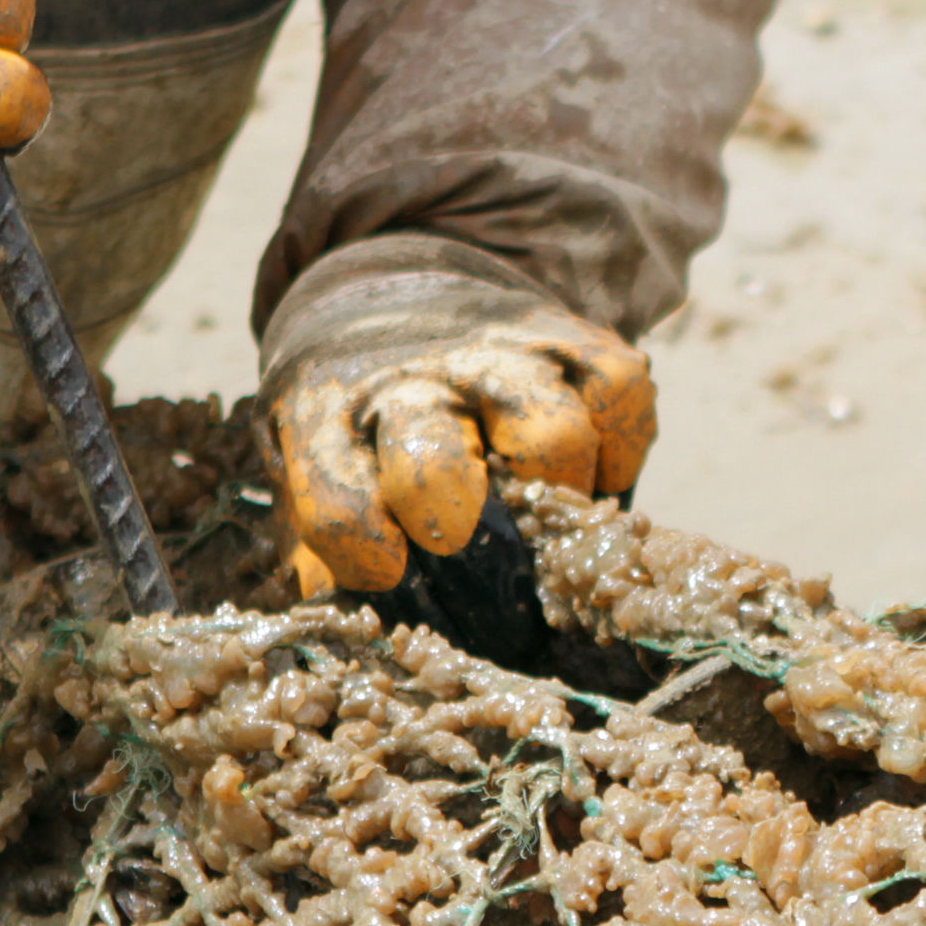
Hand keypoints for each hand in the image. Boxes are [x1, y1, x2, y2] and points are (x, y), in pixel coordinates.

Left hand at [261, 236, 657, 593]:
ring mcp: (497, 355)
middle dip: (451, 509)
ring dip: (561, 488)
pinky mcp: (570, 337)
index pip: (336, 499)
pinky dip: (619, 447)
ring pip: (555, 431)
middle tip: (460, 537)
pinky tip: (592, 473)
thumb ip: (321, 551)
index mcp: (326, 418)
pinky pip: (618, 393)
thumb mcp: (306, 469)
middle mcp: (411, 380)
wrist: (393, 296)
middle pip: (437, 457)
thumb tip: (351, 629)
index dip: (363, 547)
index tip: (388, 570)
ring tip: (548, 511)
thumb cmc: (355, 421)